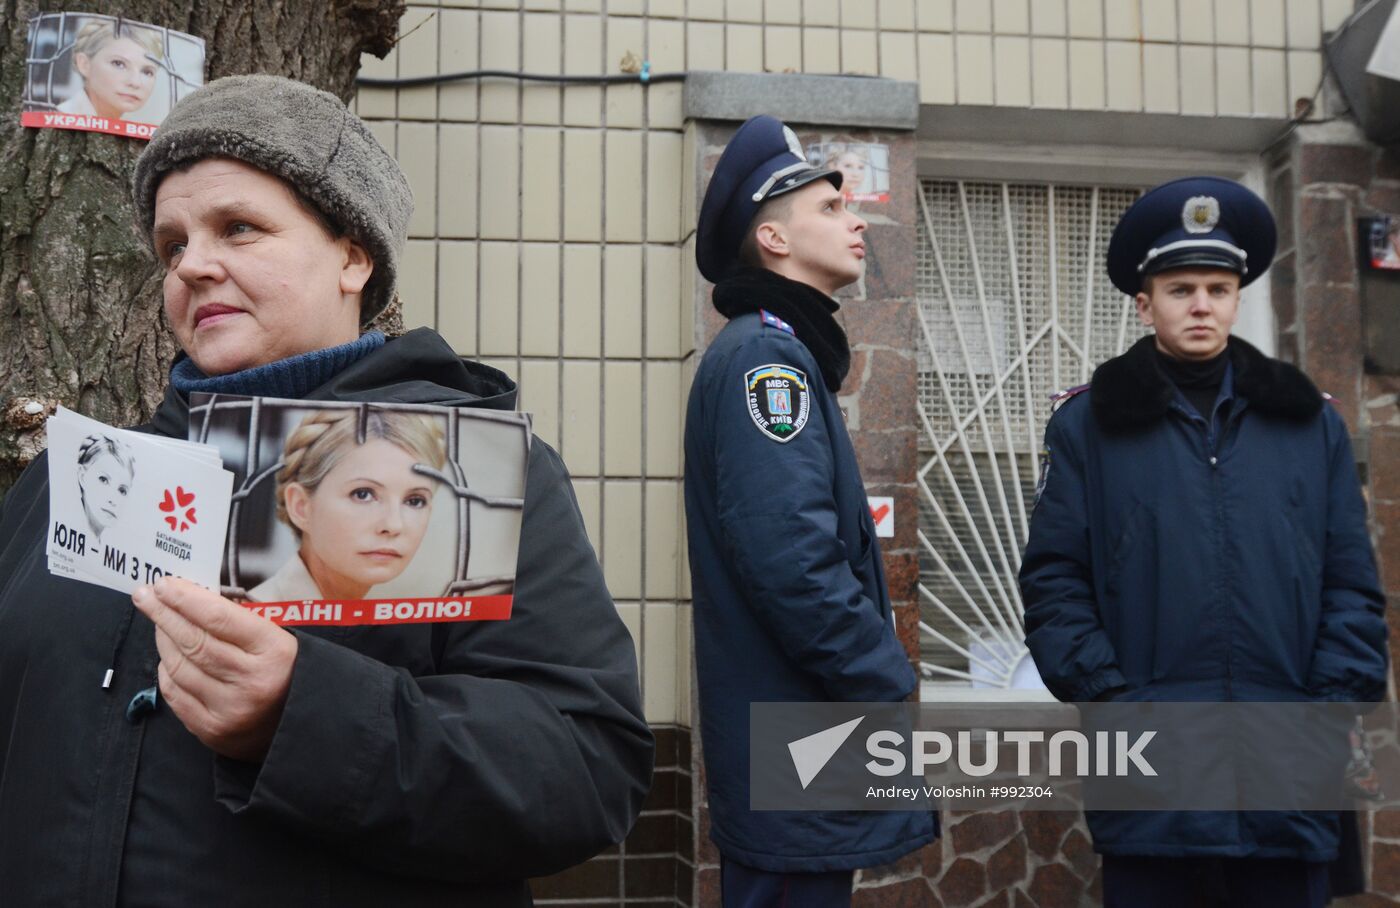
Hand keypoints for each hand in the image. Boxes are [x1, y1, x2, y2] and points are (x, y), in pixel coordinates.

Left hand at [132, 577, 298, 761]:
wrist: (299, 722)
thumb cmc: (284, 671)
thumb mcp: (277, 637)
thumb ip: (238, 619)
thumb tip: (190, 597)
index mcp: (274, 651)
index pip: (219, 618)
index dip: (186, 598)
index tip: (164, 584)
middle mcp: (251, 682)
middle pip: (194, 641)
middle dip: (163, 614)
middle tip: (145, 596)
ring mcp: (230, 709)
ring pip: (179, 667)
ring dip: (163, 639)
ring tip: (160, 624)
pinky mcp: (212, 730)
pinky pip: (174, 694)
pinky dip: (166, 670)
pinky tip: (169, 656)